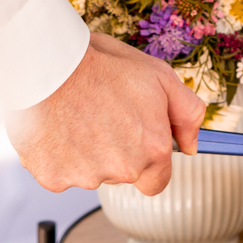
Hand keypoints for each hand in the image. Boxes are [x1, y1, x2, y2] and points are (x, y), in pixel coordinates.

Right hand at [6, 31, 205, 193]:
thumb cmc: (102, 63)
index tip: (136, 141)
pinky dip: (58, 153)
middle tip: (103, 113)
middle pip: (123, 174)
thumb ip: (187, 114)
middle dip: (116, 151)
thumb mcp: (160, 76)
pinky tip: (58, 124)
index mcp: (152, 149)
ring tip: (78, 112)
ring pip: (90, 173)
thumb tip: (193, 144)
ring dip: (86, 151)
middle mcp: (122, 169)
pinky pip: (59, 172)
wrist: (49, 61)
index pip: (157, 181)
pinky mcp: (52, 177)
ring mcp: (86, 176)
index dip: (148, 161)